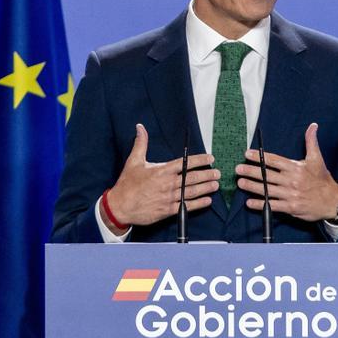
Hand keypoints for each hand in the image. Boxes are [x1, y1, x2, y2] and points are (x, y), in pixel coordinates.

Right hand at [103, 124, 219, 232]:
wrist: (120, 206)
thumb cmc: (127, 184)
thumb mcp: (134, 161)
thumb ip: (141, 144)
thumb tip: (140, 127)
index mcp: (162, 170)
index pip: (185, 163)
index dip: (200, 160)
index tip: (210, 158)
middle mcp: (168, 184)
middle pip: (193, 178)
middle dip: (207, 174)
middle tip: (217, 173)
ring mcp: (169, 198)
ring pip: (192, 192)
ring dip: (206, 188)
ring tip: (215, 185)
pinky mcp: (168, 210)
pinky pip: (187, 206)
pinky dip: (198, 204)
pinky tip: (207, 200)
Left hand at [236, 123, 337, 221]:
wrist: (332, 201)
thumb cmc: (322, 179)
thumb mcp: (317, 159)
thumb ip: (311, 142)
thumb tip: (312, 125)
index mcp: (296, 167)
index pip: (274, 160)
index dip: (259, 157)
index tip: (247, 154)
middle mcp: (291, 180)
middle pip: (267, 175)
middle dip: (251, 171)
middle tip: (238, 168)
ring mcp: (290, 194)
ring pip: (267, 189)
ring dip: (252, 186)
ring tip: (240, 182)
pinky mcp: (291, 207)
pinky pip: (272, 205)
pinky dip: (260, 204)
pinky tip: (249, 202)